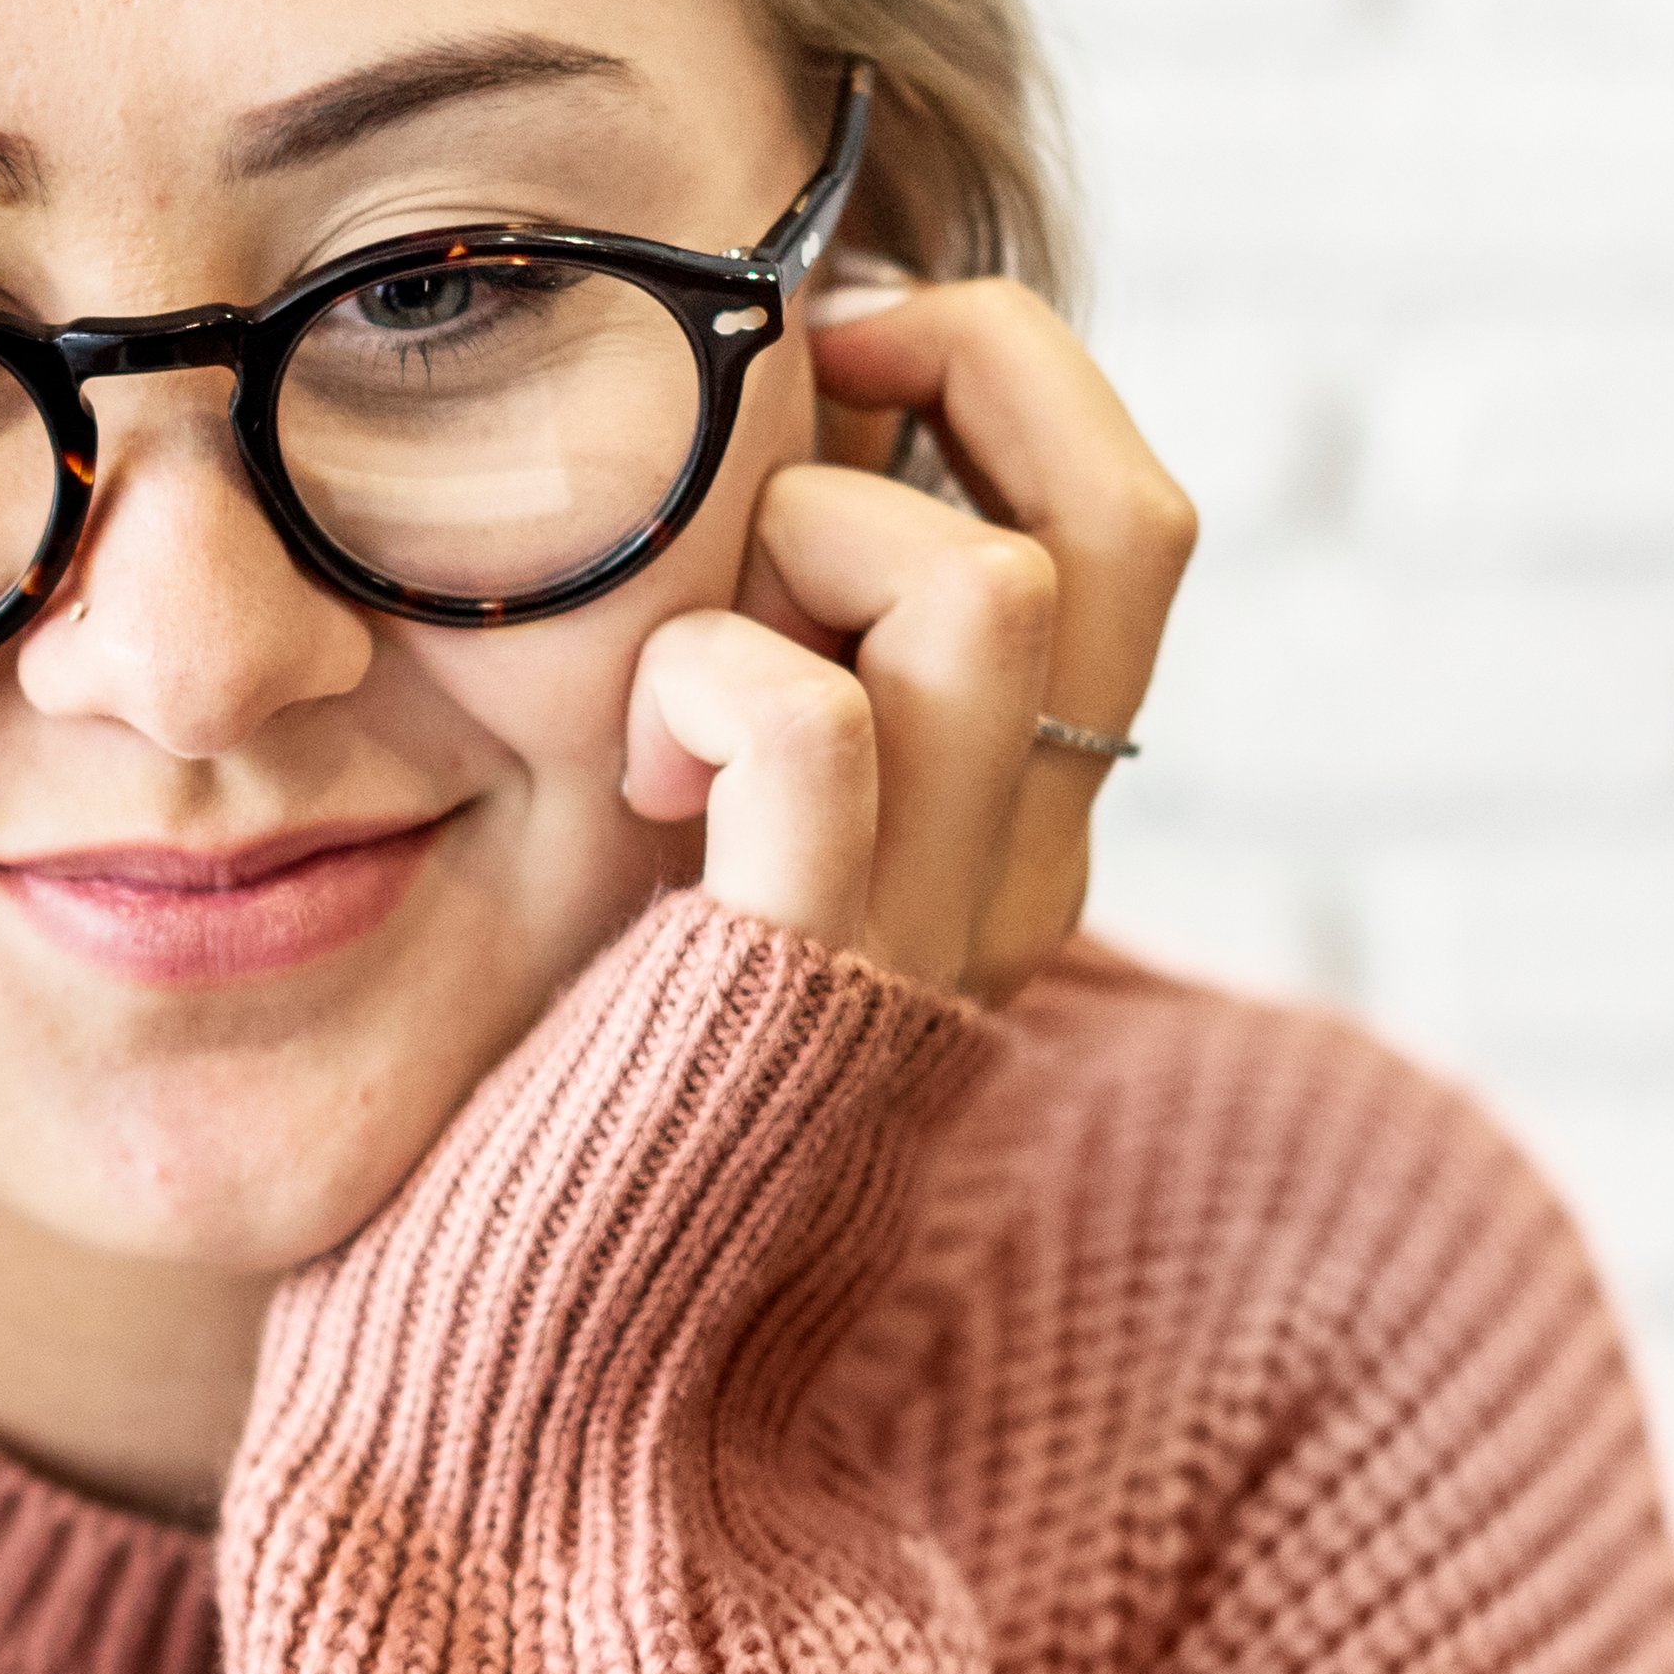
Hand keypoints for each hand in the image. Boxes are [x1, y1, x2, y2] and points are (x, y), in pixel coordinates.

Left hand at [614, 270, 1195, 1003]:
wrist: (540, 1326)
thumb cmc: (586, 1042)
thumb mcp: (729, 809)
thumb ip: (794, 656)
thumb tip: (776, 431)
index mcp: (1022, 817)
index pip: (1133, 521)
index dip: (1007, 372)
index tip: (841, 348)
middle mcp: (1022, 868)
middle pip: (1126, 521)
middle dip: (963, 373)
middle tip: (798, 386)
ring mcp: (929, 928)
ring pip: (987, 588)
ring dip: (810, 534)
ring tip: (683, 640)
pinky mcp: (796, 976)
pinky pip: (816, 724)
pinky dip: (707, 674)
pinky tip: (631, 761)